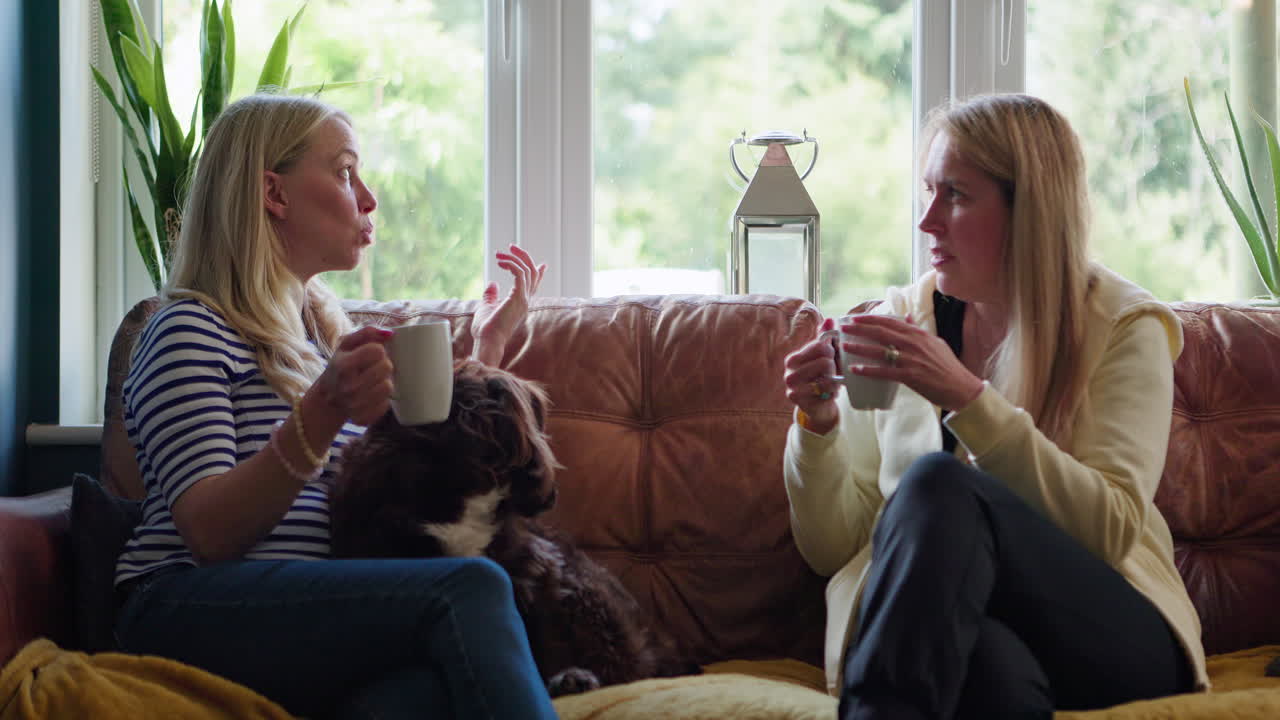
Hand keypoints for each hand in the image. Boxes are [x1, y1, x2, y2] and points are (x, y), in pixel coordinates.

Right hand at [314, 326, 394, 424]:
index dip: (378, 349)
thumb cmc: (341, 365)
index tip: (370, 354)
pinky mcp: (361, 418)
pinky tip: (370, 396)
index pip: (378, 350)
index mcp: (343, 365)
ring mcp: (354, 405)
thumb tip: (390, 333)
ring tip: (372, 381)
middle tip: (372, 368)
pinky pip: (385, 406)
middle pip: (387, 367)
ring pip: (388, 387)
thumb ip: (368, 332)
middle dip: (383, 365)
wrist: (328, 396)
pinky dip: (381, 400)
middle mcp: (348, 386)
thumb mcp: (348, 344)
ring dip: (383, 382)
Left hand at [471, 244, 547, 365]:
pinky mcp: (518, 297)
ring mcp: (524, 299)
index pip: (534, 285)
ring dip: (514, 258)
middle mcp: (526, 300)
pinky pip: (520, 273)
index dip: (538, 273)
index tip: (542, 264)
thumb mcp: (487, 307)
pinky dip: (511, 264)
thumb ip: (491, 296)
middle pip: (533, 273)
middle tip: (511, 246)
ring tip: (499, 254)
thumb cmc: (486, 329)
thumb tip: (492, 283)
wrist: (487, 341)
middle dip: (524, 257)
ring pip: (528, 270)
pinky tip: (501, 261)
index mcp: (521, 303)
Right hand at [783, 317, 841, 433]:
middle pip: (825, 360)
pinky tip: (827, 394)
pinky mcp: (797, 398)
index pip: (821, 346)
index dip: (832, 352)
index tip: (831, 359)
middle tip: (831, 374)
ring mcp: (791, 386)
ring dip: (833, 381)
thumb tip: (831, 319)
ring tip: (830, 383)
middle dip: (834, 367)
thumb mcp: (824, 358)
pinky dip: (832, 392)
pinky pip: (825, 390)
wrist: (818, 407)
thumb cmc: (821, 378)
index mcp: (794, 358)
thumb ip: (826, 339)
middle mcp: (789, 370)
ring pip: (826, 376)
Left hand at [839, 315, 983, 409]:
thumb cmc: (948, 368)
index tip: (856, 318)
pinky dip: (868, 370)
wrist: (962, 389)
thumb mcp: (936, 343)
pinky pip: (884, 372)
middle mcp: (914, 344)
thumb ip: (918, 331)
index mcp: (919, 335)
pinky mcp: (910, 376)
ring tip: (844, 346)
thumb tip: (906, 317)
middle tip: (843, 327)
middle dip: (860, 329)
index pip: (891, 322)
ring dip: (859, 347)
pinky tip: (855, 369)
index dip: (871, 319)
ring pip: (879, 350)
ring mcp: (912, 359)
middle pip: (881, 332)